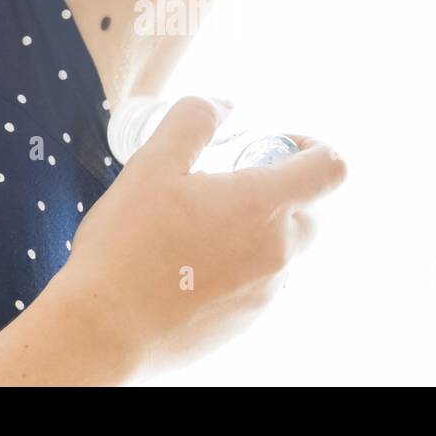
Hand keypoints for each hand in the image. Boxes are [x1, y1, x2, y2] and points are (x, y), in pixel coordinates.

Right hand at [58, 96, 347, 378]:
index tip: (274, 145)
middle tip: (224, 186)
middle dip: (278, 191)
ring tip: (193, 230)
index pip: (331, 169)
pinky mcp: (244, 324)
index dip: (313, 148)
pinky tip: (183, 268)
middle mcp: (277, 253)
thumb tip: (224, 105)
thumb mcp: (152, 163)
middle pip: (308, 212)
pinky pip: (255, 285)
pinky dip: (234, 268)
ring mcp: (264, 294)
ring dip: (252, 232)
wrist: (104, 330)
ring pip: (279, 251)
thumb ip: (193, 121)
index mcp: (262, 206)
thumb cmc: (127, 245)